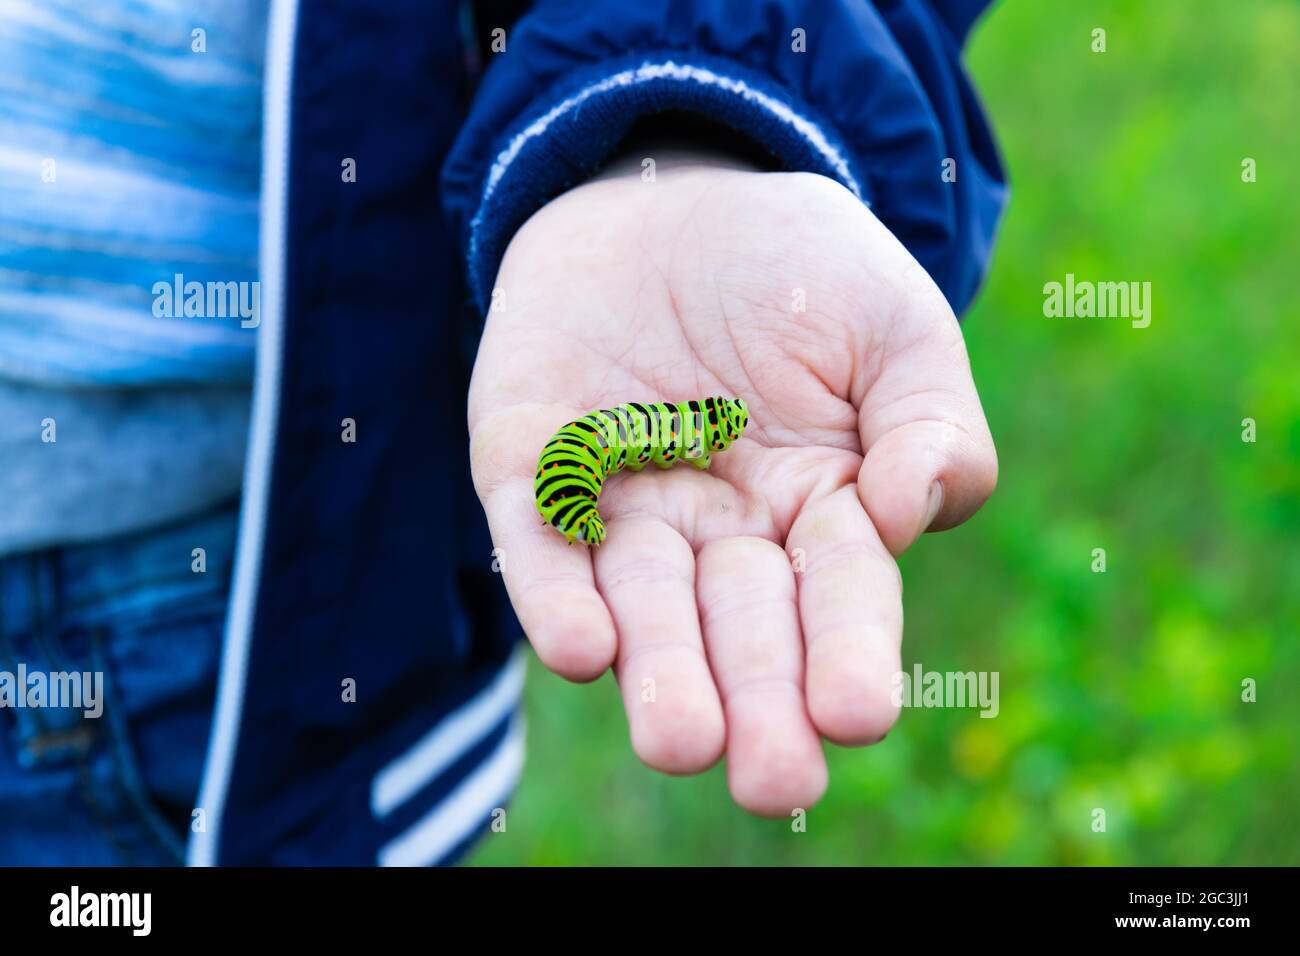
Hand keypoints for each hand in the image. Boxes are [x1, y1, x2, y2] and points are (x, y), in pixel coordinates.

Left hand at [468, 150, 996, 814]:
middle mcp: (721, 533)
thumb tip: (911, 515)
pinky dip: (557, 591)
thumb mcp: (892, 324)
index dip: (850, 650)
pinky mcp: (535, 470)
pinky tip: (584, 645)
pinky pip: (540, 540)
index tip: (857, 710)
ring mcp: (624, 506)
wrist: (671, 192)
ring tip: (680, 738)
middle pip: (739, 628)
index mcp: (820, 511)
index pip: (841, 594)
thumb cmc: (798, 270)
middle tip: (770, 779)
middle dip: (754, 701)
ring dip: (659, 671)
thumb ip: (928, 423)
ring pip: (642, 604)